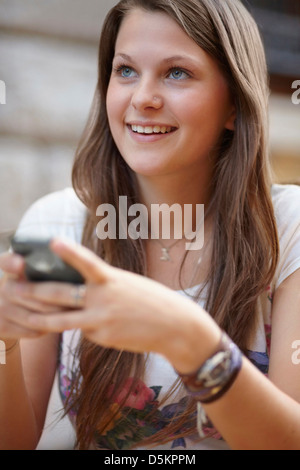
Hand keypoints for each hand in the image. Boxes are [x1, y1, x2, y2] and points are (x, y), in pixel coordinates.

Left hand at [5, 238, 220, 371]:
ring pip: (62, 320)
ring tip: (22, 314)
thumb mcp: (128, 284)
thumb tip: (81, 297)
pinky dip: (83, 327)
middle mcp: (104, 299)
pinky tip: (97, 326)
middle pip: (61, 294)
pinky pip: (84, 332)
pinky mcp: (103, 338)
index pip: (88, 262)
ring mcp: (101, 321)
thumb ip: (104, 286)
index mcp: (112, 279)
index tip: (52, 241)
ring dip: (39, 317)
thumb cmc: (153, 301)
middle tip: (12, 288)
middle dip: (33, 292)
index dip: (69, 252)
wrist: (175, 327)